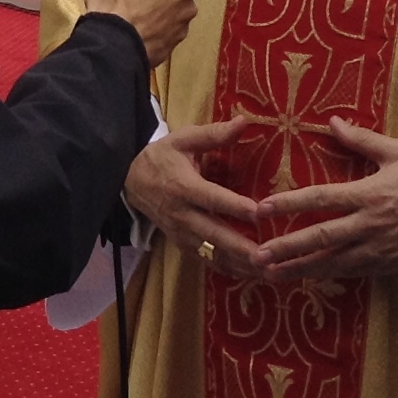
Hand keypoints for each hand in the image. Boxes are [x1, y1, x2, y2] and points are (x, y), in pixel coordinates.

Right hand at [123, 119, 259, 275]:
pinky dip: (229, 270)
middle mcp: (182, 214)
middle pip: (213, 234)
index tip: (258, 212)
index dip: (234, 206)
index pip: (211, 198)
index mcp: (182, 186)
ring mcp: (181, 233)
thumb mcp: (183, 139)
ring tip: (267, 271)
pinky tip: (252, 276)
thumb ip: (214, 134)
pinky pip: (207, 261)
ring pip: (212, 253)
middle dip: (240, 247)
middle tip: (267, 257)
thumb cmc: (162, 157)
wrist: (129, 181)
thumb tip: (244, 121)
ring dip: (239, 264)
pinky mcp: (182, 245)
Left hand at [253, 119, 397, 282]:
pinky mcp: (390, 265)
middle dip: (287, 248)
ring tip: (272, 275)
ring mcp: (380, 249)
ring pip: (333, 262)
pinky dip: (329, 276)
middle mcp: (370, 225)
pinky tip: (310, 278)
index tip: (263, 208)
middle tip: (258, 255)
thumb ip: (362, 139)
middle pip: (320, 238)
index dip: (290, 203)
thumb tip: (331, 122)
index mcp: (369, 194)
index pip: (321, 199)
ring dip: (301, 269)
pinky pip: (354, 272)